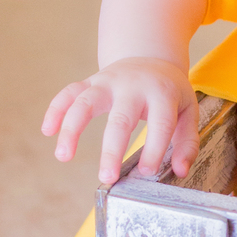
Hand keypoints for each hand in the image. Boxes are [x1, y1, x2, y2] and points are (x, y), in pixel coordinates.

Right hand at [42, 57, 198, 185]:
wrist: (151, 58)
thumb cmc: (169, 93)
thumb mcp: (188, 111)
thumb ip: (187, 142)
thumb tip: (180, 171)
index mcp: (162, 94)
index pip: (160, 124)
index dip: (154, 149)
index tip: (146, 172)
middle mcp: (133, 86)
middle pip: (120, 118)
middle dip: (112, 149)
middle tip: (106, 177)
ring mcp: (108, 82)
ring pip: (85, 102)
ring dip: (71, 129)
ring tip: (63, 156)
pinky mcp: (91, 81)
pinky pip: (68, 93)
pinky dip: (55, 110)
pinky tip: (48, 131)